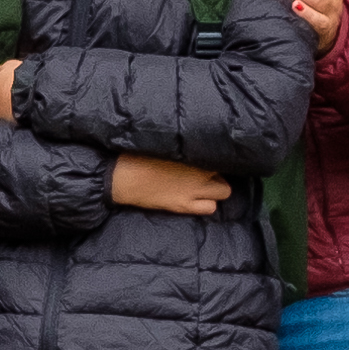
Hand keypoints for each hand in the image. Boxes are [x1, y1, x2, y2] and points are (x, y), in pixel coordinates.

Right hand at [108, 153, 234, 218]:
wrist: (123, 176)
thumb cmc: (138, 154)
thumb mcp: (164, 143)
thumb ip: (184, 144)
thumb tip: (193, 141)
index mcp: (196, 153)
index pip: (220, 154)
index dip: (215, 157)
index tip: (208, 157)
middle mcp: (200, 173)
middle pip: (225, 173)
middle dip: (218, 173)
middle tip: (205, 173)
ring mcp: (193, 191)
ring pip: (223, 192)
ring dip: (215, 189)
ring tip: (202, 186)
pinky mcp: (183, 206)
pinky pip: (209, 208)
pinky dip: (206, 204)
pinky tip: (195, 199)